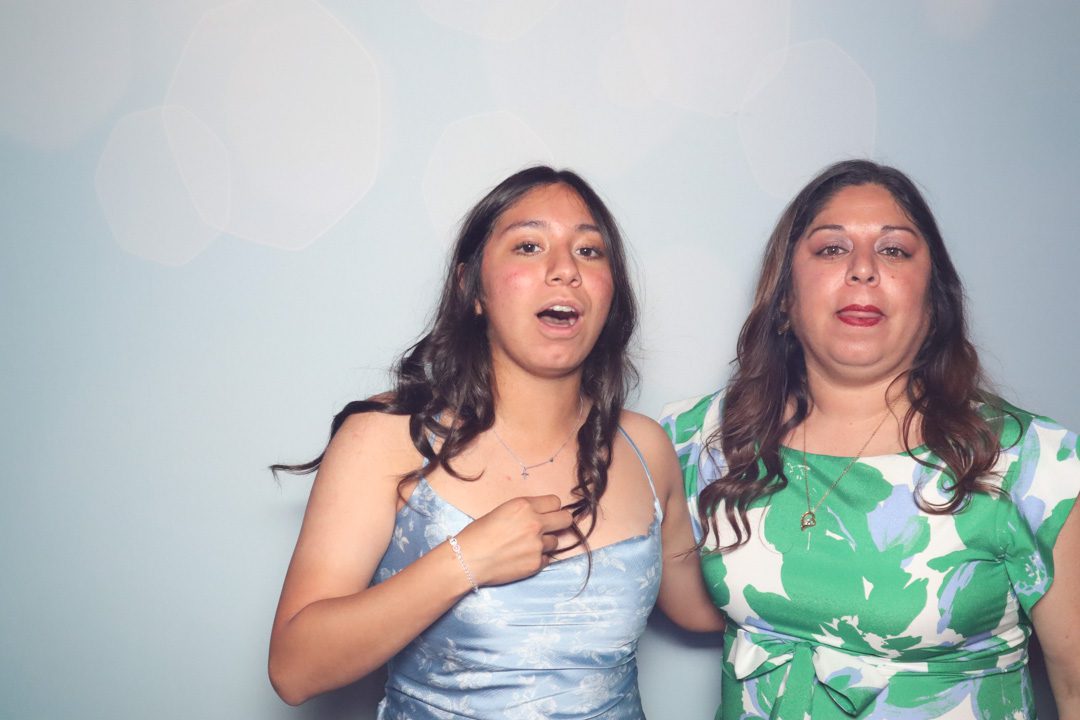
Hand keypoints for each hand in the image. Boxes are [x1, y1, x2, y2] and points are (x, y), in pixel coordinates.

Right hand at [454, 495, 572, 586]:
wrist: (467, 560)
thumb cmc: (477, 534)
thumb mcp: (502, 511)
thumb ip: (524, 511)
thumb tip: (541, 515)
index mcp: (524, 506)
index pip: (556, 501)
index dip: (551, 508)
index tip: (546, 513)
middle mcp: (534, 523)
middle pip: (566, 519)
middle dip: (560, 522)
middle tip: (550, 527)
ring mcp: (537, 545)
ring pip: (556, 541)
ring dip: (545, 543)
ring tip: (525, 546)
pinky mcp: (536, 564)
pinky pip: (547, 558)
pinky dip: (537, 558)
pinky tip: (521, 558)